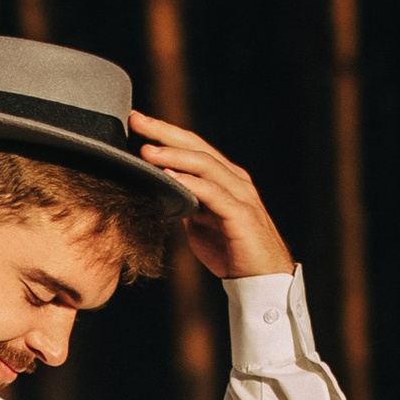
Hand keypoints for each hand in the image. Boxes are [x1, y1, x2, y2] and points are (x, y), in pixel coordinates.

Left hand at [129, 114, 294, 280]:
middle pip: (197, 147)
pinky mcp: (241, 215)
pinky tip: (170, 178)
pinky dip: (191, 183)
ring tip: (147, 151)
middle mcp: (234, 180)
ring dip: (174, 156)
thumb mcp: (201, 222)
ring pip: (205, 165)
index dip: (165, 132)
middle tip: (137, 120)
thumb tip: (161, 191)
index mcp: (225, 178)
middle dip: (165, 132)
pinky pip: (213, 193)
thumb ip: (186, 203)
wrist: (262, 279)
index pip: (193, 147)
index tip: (138, 121)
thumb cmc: (231, 250)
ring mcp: (240, 195)